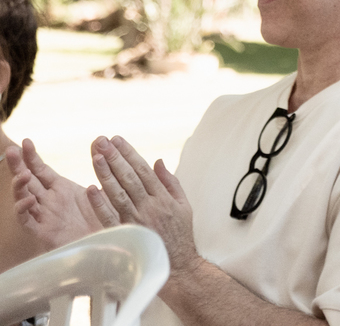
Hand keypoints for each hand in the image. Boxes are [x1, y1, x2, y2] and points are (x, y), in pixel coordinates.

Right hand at [7, 139, 102, 249]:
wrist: (109, 243)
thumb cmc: (106, 217)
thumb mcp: (106, 189)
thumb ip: (103, 169)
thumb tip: (103, 143)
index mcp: (61, 189)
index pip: (41, 170)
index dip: (32, 156)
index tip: (26, 141)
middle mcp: (49, 201)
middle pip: (27, 180)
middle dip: (17, 166)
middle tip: (10, 150)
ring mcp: (45, 216)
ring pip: (23, 198)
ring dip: (19, 186)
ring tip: (22, 174)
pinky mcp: (44, 232)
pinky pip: (27, 221)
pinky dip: (24, 210)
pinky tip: (28, 200)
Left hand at [89, 136, 200, 276]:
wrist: (177, 265)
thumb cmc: (180, 234)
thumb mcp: (184, 205)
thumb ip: (171, 182)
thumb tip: (158, 162)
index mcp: (163, 198)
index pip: (143, 170)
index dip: (129, 153)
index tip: (117, 139)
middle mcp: (148, 207)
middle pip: (128, 178)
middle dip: (114, 157)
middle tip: (101, 141)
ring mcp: (135, 221)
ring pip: (117, 193)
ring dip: (105, 174)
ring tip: (96, 157)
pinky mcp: (125, 235)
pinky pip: (109, 218)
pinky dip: (99, 204)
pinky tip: (90, 189)